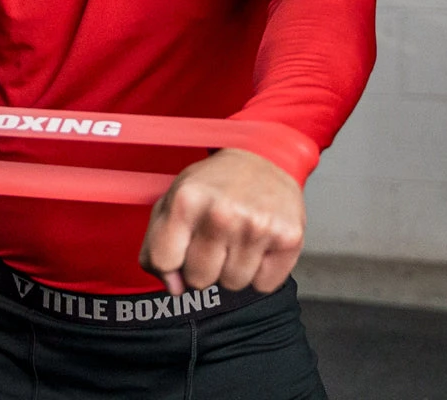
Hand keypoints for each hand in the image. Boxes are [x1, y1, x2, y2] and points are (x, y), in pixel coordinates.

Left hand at [138, 148, 305, 295]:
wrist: (263, 158)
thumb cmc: (214, 183)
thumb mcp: (173, 200)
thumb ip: (157, 245)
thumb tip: (173, 288)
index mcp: (186, 200)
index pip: (164, 261)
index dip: (169, 262)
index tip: (180, 248)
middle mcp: (222, 213)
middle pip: (198, 279)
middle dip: (202, 267)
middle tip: (212, 241)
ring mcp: (257, 226)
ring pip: (232, 285)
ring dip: (231, 270)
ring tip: (235, 239)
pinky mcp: (289, 238)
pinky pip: (264, 285)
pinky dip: (260, 273)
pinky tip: (257, 245)